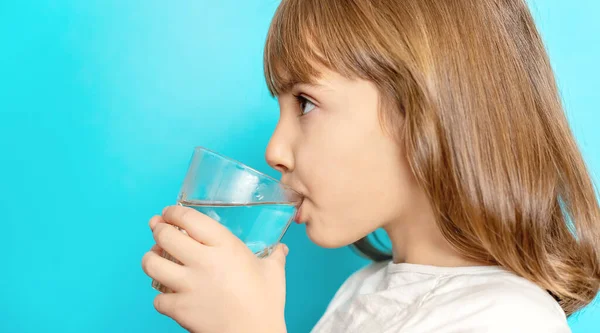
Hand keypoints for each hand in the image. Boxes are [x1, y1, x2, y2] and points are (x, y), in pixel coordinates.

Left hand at [141, 205, 288, 332]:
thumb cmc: (266, 304)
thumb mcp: (274, 272)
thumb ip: (275, 255)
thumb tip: (281, 248)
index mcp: (225, 246)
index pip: (189, 219)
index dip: (173, 212)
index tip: (169, 212)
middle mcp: (202, 261)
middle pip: (164, 236)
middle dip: (158, 230)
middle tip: (159, 230)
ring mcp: (187, 285)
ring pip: (152, 264)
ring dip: (150, 258)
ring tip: (154, 258)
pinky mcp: (179, 308)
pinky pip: (157, 298)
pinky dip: (161, 296)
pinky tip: (169, 294)